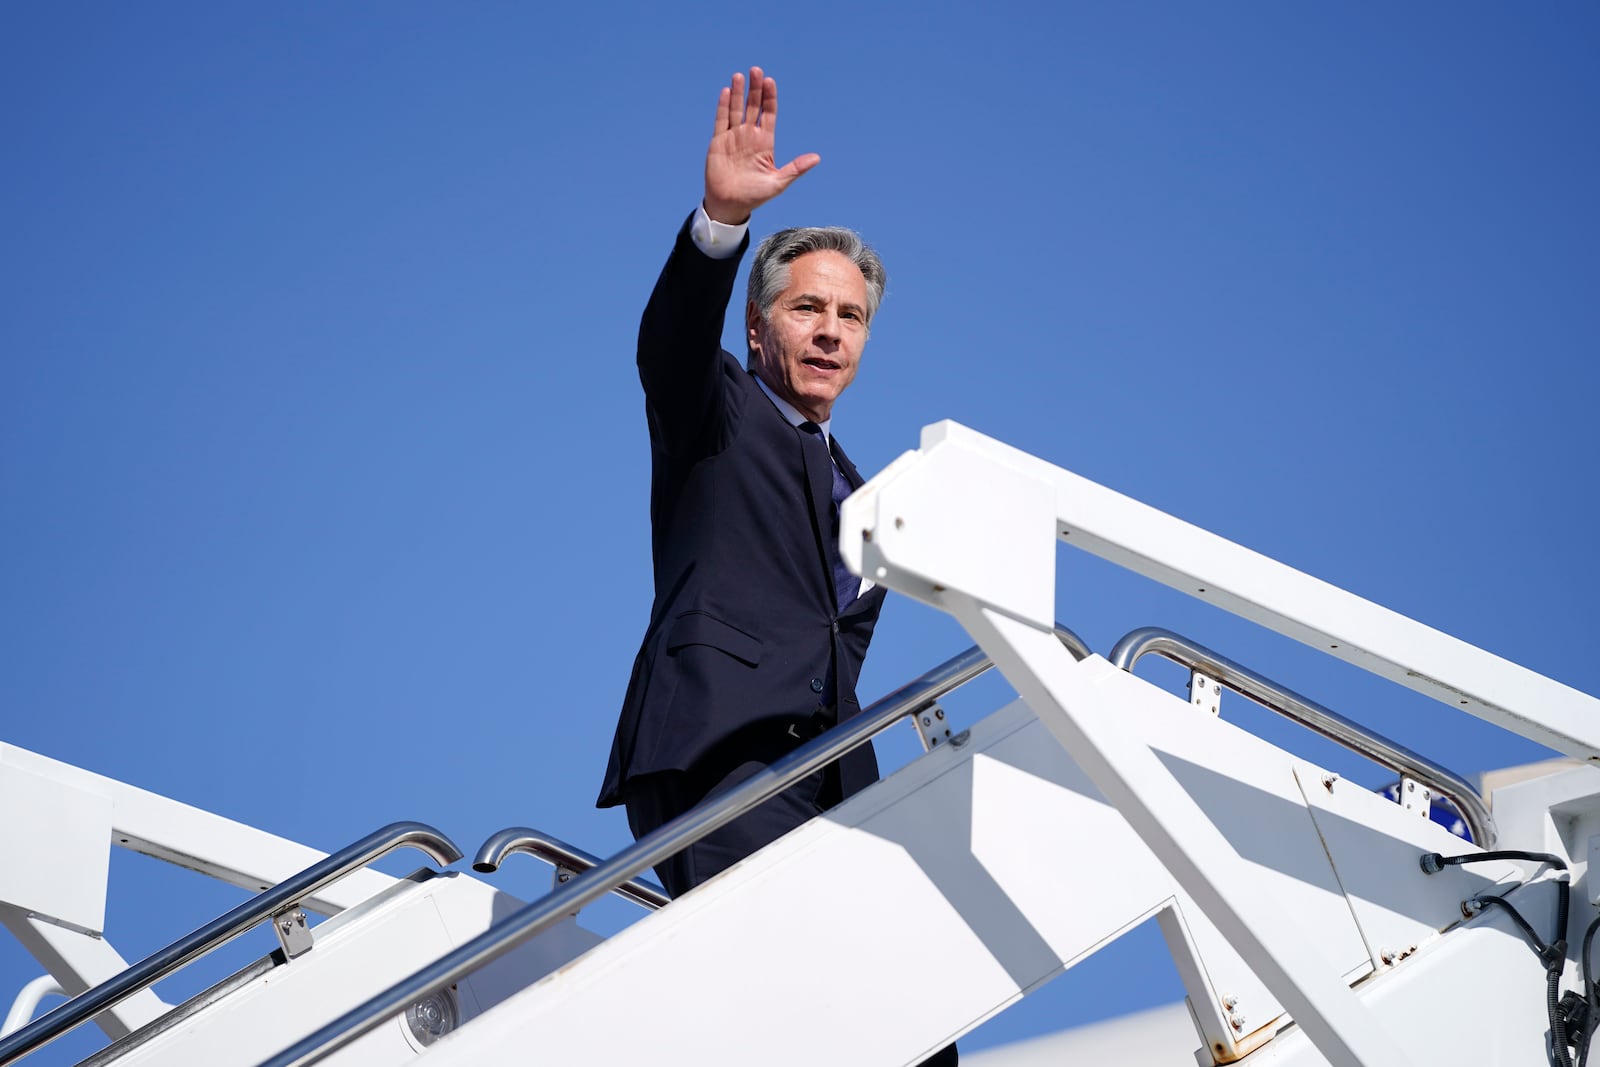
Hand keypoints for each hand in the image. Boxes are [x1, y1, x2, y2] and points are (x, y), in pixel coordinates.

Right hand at [702, 67, 818, 224]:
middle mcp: (749, 136)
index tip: (770, 82)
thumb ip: (795, 168)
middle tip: (756, 70)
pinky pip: (721, 120)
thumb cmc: (755, 196)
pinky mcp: (718, 142)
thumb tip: (817, 158)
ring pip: (736, 109)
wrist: (730, 205)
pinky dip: (724, 106)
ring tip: (740, 75)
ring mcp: (733, 137)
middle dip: (755, 89)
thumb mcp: (778, 183)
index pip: (769, 114)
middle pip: (753, 106)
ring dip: (738, 93)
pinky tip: (727, 92)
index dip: (769, 98)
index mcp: (765, 143)